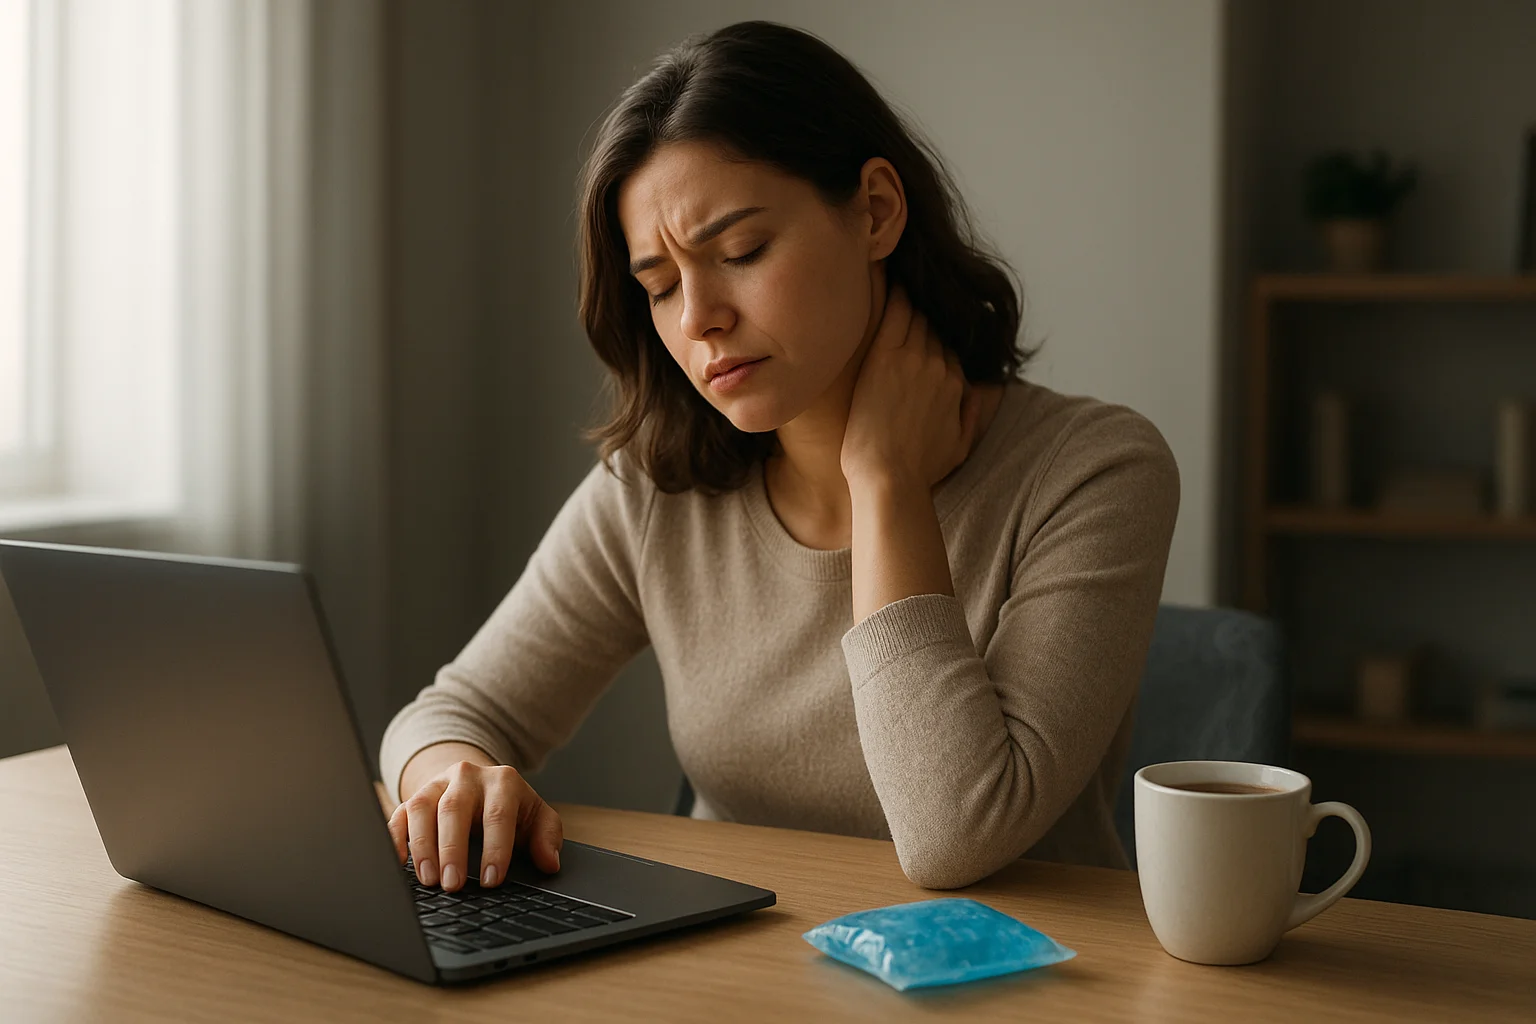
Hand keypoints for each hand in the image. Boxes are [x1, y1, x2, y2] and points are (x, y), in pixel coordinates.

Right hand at [388, 748, 562, 891]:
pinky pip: (398, 814)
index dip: (496, 848)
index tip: (492, 879)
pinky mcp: (413, 797)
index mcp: (502, 781)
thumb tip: (549, 862)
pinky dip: (395, 838)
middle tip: (453, 885)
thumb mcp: (537, 817)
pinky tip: (398, 862)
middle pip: (455, 809)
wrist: (480, 784)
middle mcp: (466, 777)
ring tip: (428, 880)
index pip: (498, 814)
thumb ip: (547, 837)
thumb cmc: (510, 808)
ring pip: (422, 808)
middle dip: (453, 849)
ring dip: (423, 846)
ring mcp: (437, 785)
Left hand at [840, 286, 979, 490]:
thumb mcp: (959, 447)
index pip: (946, 346)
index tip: (918, 322)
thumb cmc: (917, 472)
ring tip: (896, 269)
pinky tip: (883, 273)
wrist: (889, 479)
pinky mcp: (885, 359)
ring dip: (908, 293)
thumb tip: (985, 393)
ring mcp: (914, 360)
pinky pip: (894, 314)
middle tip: (907, 284)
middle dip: (921, 309)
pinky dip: (892, 292)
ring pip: (915, 315)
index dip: (931, 334)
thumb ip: (972, 415)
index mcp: (956, 385)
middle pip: (931, 326)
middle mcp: (940, 367)